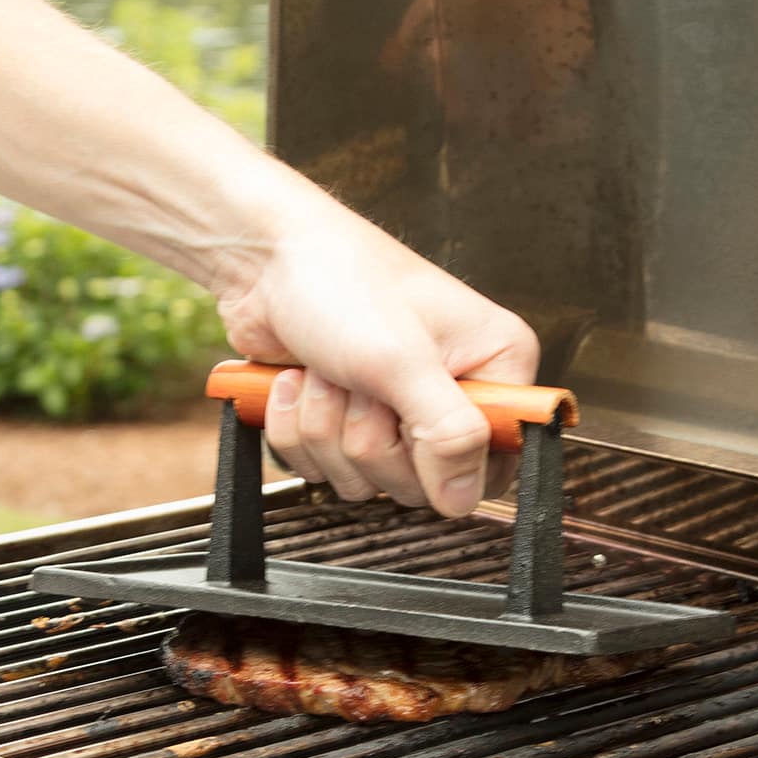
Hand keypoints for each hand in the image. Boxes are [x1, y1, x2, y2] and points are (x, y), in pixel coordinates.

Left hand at [213, 191, 537, 521]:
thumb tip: (463, 498)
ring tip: (328, 371)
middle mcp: (450, 392)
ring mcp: (394, 410)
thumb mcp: (403, 359)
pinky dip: (296, 427)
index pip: (494, 462)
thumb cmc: (340, 279)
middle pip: (419, 481)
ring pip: (364, 477)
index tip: (410, 420)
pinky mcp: (343, 419)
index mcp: (493, 365)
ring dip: (326, 428)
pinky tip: (298, 381)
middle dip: (368, 436)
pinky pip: (321, 467)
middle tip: (361, 381)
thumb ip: (448, 435)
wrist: (263, 258)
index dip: (444, 460)